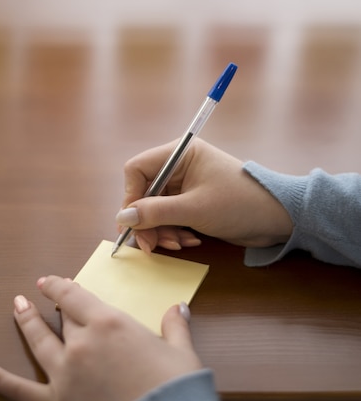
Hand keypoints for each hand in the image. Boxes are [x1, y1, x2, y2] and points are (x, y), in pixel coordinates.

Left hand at [0, 276, 200, 400]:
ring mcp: (65, 374)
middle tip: (41, 293)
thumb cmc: (175, 391)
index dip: (61, 286)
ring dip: (26, 322)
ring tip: (16, 307)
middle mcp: (82, 343)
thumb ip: (176, 325)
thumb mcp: (182, 353)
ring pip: (39, 341)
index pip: (76, 297)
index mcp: (110, 324)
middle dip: (51, 304)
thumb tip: (179, 307)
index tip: (53, 281)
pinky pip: (18, 389)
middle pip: (61, 318)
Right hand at [116, 138, 292, 252]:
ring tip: (177, 244)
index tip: (133, 223)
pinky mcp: (192, 202)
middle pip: (144, 193)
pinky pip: (169, 217)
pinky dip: (173, 231)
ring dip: (161, 229)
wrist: (278, 217)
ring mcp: (185, 185)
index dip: (131, 197)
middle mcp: (179, 166)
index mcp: (179, 154)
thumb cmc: (239, 203)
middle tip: (150, 246)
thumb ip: (155, 212)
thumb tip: (122, 218)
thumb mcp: (194, 209)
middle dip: (147, 221)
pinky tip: (188, 241)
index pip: (137, 170)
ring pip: (155, 209)